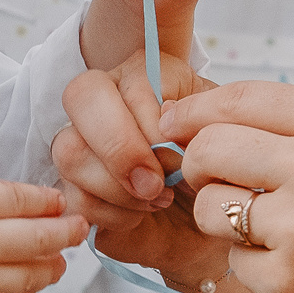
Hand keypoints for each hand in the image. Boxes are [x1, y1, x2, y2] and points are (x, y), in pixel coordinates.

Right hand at [53, 53, 233, 288]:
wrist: (216, 216)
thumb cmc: (217, 166)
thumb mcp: (223, 134)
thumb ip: (200, 118)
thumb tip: (165, 116)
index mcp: (142, 76)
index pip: (129, 81)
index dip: (154, 125)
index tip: (183, 156)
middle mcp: (104, 102)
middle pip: (81, 97)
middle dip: (121, 149)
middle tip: (156, 184)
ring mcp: (81, 144)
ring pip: (70, 153)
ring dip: (119, 187)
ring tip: (158, 199)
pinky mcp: (75, 189)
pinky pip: (75, 197)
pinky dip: (112, 214)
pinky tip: (140, 215)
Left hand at [162, 81, 293, 292]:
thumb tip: (209, 124)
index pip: (241, 96)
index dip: (195, 109)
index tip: (173, 122)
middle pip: (208, 148)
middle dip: (198, 168)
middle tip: (216, 186)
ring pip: (209, 207)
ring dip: (225, 221)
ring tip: (278, 235)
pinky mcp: (287, 282)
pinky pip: (235, 262)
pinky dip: (257, 269)